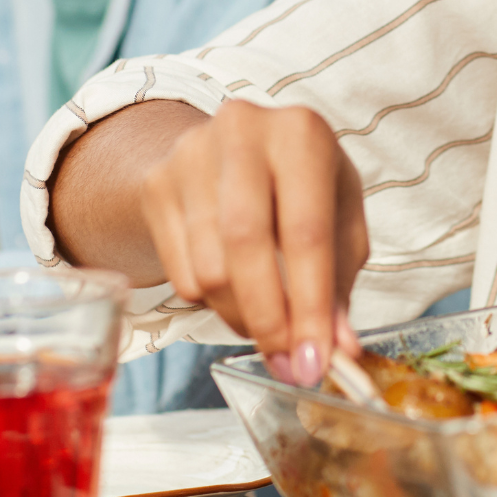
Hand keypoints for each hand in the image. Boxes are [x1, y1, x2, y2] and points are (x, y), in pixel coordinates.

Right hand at [139, 100, 367, 386]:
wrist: (231, 150)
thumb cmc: (300, 188)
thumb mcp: (337, 217)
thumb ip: (340, 281)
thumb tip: (338, 348)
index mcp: (301, 133)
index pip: (306, 232)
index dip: (311, 305)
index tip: (316, 362)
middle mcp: (243, 132)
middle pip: (245, 245)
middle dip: (269, 318)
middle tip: (286, 364)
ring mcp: (191, 155)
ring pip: (209, 268)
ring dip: (241, 317)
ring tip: (266, 322)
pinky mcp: (157, 184)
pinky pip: (181, 274)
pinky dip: (212, 304)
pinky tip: (234, 290)